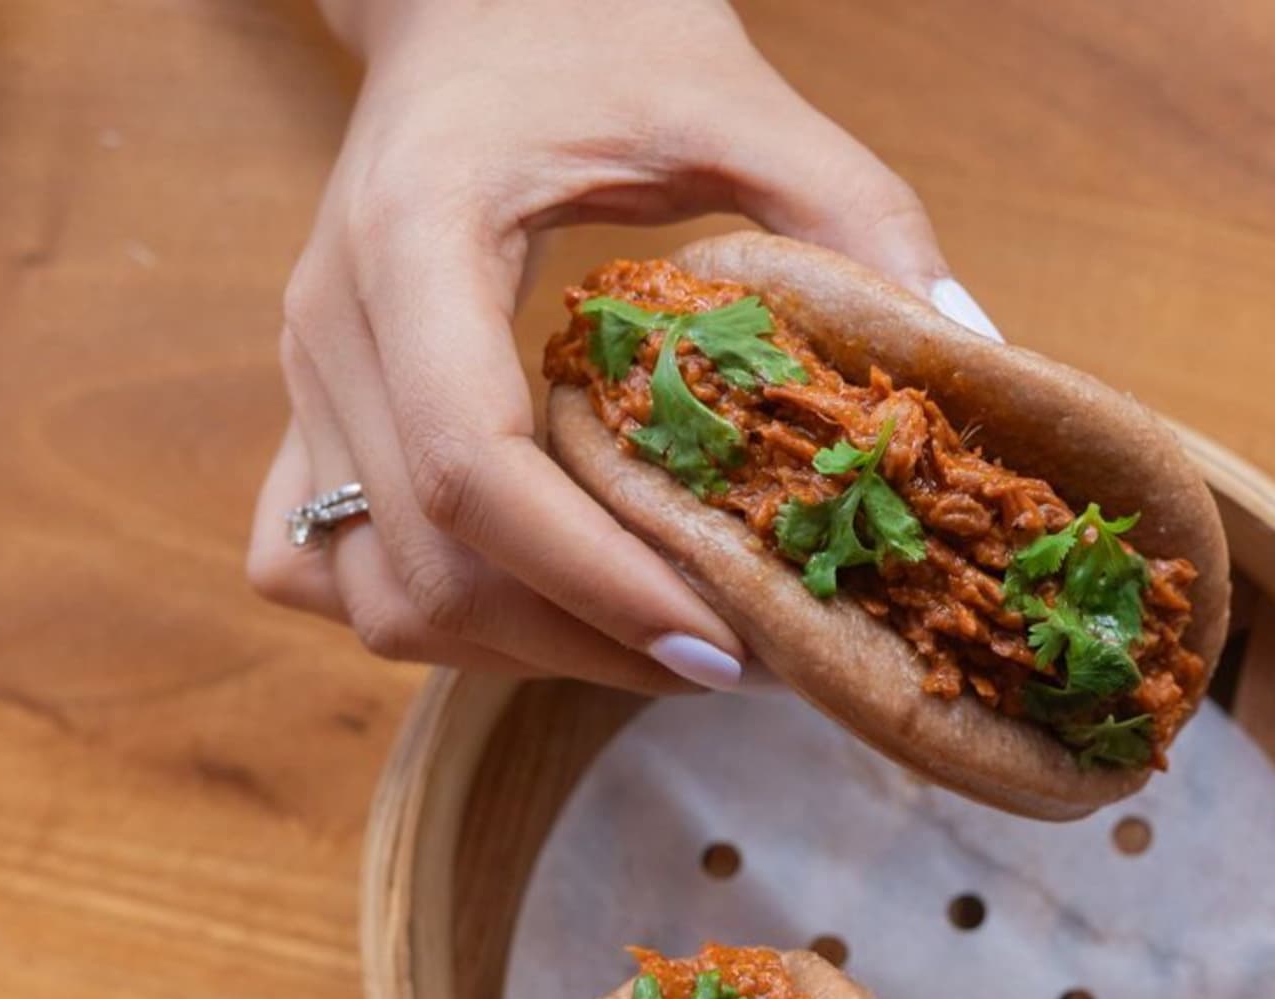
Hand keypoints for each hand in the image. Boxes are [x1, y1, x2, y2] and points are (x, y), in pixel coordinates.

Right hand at [246, 0, 999, 691]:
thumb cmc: (594, 30)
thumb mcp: (742, 101)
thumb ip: (854, 216)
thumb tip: (968, 347)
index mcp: (418, 235)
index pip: (471, 469)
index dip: (596, 584)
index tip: (720, 643)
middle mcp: (332, 323)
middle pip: (429, 571)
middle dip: (586, 644)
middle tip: (725, 658)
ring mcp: (307, 377)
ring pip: (376, 599)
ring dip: (519, 650)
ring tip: (653, 639)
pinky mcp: (309, 411)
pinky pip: (321, 570)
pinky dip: (427, 616)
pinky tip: (532, 597)